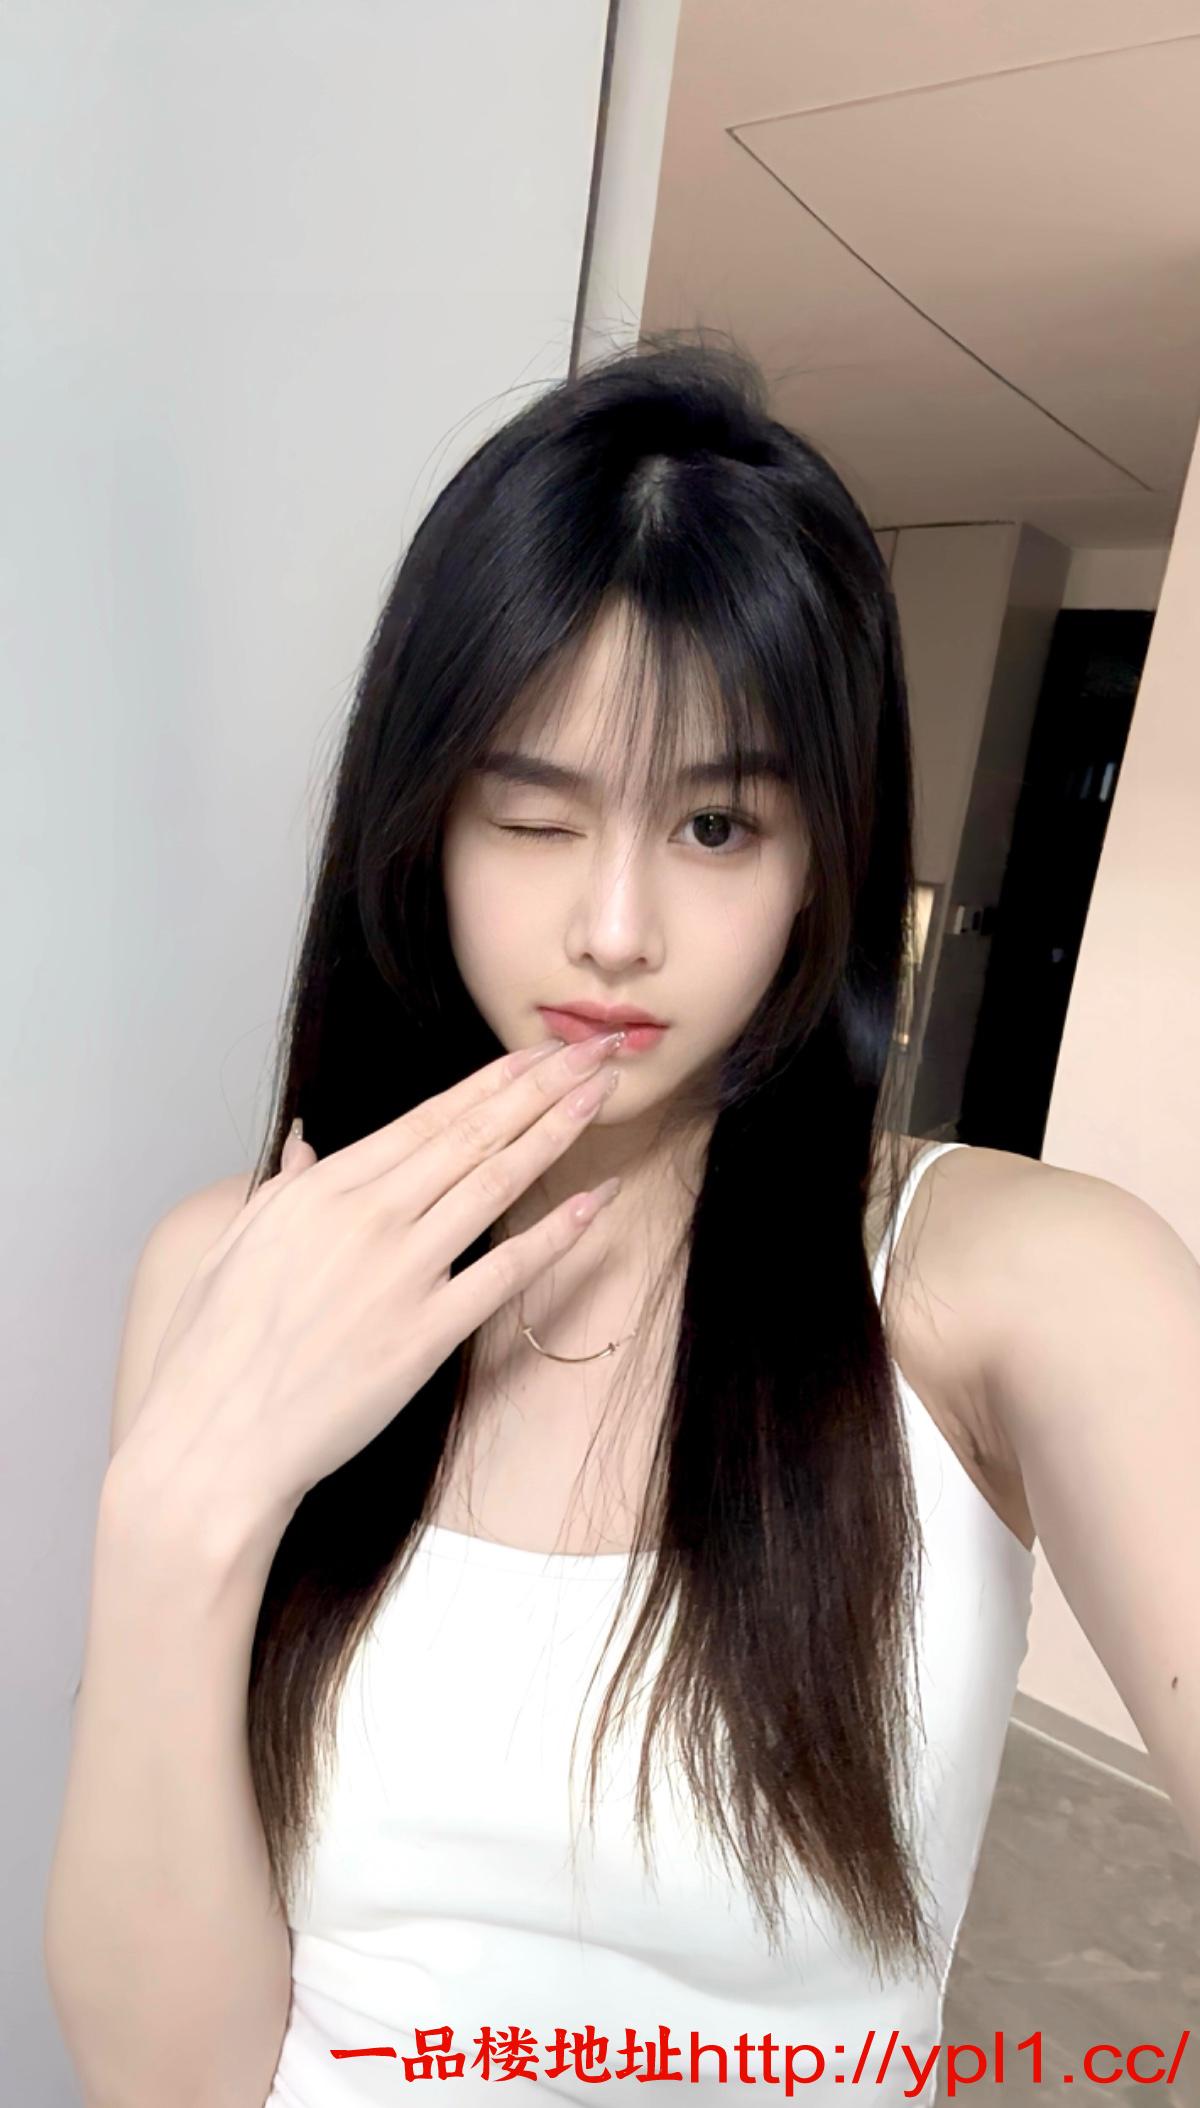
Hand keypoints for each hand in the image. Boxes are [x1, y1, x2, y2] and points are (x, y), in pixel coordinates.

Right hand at [122, 1032, 625, 1522]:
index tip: (539, 1053)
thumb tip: (305, 1142)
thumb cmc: (214, 1348)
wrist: (216, 1439)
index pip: (429, 1117)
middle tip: (596, 1051)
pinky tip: (593, 1202)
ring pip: (496, 1185)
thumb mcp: (234, 1244)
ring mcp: (402, 1273)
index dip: (494, 1081)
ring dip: (554, 1134)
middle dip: (541, 1086)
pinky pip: (504, 1272)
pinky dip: (554, 1234)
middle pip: (474, 1136)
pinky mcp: (427, 1334)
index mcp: (323, 1190)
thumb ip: (282, 1186)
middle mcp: (370, 1217)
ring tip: (601, 1096)